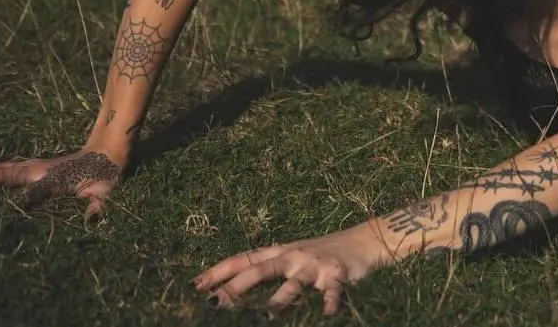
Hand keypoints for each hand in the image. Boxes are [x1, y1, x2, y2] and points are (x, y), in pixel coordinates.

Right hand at [0, 147, 122, 216]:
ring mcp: (33, 167)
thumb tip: (93, 218)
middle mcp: (36, 169)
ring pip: (0, 169)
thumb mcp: (104, 191)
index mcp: (49, 177)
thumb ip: (99, 204)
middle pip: (1, 173)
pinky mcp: (33, 168)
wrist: (109, 150)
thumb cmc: (106, 173)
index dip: (9, 197)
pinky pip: (5, 170)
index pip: (24, 188)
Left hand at [194, 222, 389, 314]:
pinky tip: (327, 316)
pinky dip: (330, 304)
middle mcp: (294, 256)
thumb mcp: (293, 256)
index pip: (244, 259)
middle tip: (214, 302)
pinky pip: (332, 293)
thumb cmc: (322, 253)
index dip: (220, 270)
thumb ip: (268, 268)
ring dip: (279, 300)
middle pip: (261, 270)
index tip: (195, 284)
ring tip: (265, 317)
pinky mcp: (337, 275)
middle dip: (237, 287)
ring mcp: (315, 266)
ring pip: (293, 284)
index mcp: (280, 252)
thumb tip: (232, 286)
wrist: (363, 241)